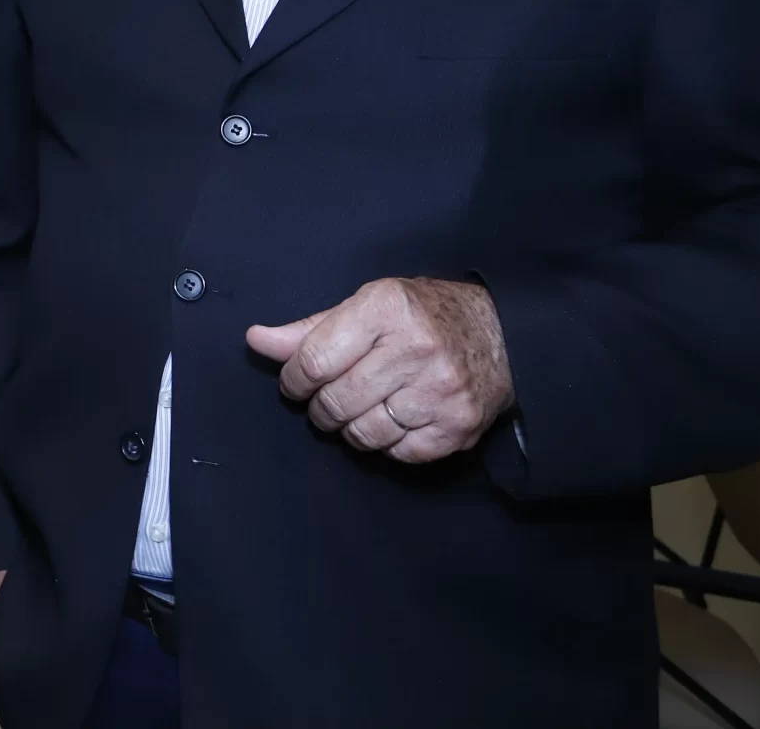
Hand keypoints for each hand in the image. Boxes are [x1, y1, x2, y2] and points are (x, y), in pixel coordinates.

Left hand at [245, 278, 513, 463]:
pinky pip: (399, 454)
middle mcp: (415, 350)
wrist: (503, 334)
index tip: (295, 384)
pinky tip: (394, 419)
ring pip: (364, 434)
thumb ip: (310, 329)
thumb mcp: (367, 305)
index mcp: (385, 310)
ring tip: (360, 409)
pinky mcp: (458, 427)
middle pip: (337, 402)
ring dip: (350, 429)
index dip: (293, 381)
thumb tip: (255, 340)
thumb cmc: (422, 315)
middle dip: (321, 407)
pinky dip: (387, 444)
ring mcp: (440, 392)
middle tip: (328, 399)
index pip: (314, 362)